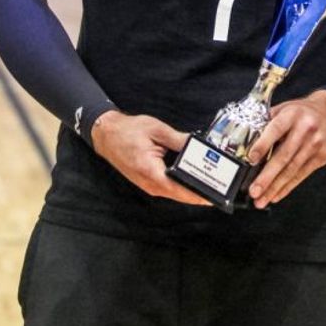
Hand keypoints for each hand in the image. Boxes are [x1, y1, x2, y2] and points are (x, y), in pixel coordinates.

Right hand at [90, 110, 211, 205]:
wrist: (107, 135)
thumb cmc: (128, 131)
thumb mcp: (157, 130)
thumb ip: (179, 139)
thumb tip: (197, 145)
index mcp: (151, 171)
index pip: (179, 189)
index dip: (197, 194)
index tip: (213, 195)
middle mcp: (149, 183)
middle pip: (180, 195)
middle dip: (199, 194)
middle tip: (218, 189)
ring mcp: (148, 185)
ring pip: (175, 194)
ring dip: (191, 192)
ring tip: (210, 185)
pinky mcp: (149, 183)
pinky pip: (169, 189)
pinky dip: (181, 187)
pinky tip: (192, 180)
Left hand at [246, 90, 325, 208]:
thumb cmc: (301, 112)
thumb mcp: (284, 109)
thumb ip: (268, 124)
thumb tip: (247, 145)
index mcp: (292, 114)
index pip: (275, 130)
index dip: (263, 145)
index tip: (251, 159)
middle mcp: (305, 129)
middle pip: (284, 156)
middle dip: (267, 176)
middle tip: (254, 190)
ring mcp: (316, 144)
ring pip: (292, 169)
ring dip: (275, 187)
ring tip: (261, 199)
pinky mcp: (323, 156)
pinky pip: (302, 175)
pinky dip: (287, 187)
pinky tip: (276, 195)